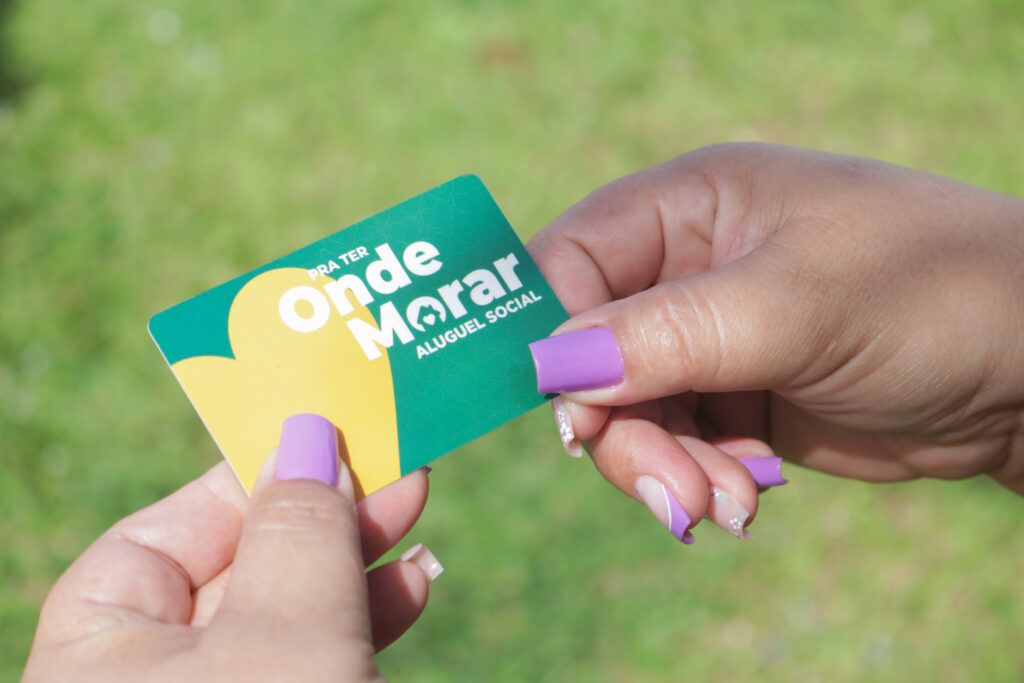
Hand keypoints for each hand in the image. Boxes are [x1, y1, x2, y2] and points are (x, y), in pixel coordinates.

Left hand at [24, 414, 440, 681]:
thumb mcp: (286, 631)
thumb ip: (300, 530)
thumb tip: (308, 439)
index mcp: (100, 651)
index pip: (167, 531)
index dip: (249, 473)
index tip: (324, 429)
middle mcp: (149, 677)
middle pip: (241, 564)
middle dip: (325, 509)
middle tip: (397, 456)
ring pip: (290, 611)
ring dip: (360, 558)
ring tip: (418, 505)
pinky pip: (316, 657)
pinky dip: (365, 618)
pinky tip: (412, 583)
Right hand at [527, 143, 1023, 542]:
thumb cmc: (933, 295)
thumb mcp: (796, 307)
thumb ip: (668, 333)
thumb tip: (553, 366)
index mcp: (691, 204)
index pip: (570, 261)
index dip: (551, 338)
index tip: (575, 416)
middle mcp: (687, 265)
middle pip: (590, 353)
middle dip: (624, 431)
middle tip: (674, 491)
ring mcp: (710, 333)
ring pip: (629, 409)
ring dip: (665, 466)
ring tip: (729, 506)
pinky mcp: (735, 392)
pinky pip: (676, 440)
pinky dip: (698, 476)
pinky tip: (749, 497)